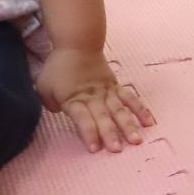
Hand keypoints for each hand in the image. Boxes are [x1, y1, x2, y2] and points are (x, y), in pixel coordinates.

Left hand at [36, 47, 153, 152]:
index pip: (82, 118)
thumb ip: (51, 104)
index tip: (94, 148)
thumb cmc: (59, 68)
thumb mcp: (44, 87)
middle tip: (117, 149)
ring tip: (137, 140)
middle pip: (103, 116)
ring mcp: (107, 92)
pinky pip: (131, 99)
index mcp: (74, 98)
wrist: (77, 44)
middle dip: (110, 133)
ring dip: (128, 125)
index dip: (88, 133)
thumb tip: (60, 113)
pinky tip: (150, 123)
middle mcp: (93, 97)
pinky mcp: (117, 87)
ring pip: (119, 110)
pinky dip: (140, 110)